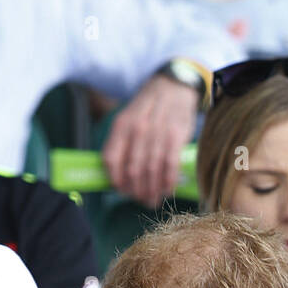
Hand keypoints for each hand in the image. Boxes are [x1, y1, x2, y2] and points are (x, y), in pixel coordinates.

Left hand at [102, 74, 197, 205]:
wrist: (174, 87)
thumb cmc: (148, 108)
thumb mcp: (128, 118)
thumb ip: (120, 143)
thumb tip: (115, 177)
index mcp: (121, 125)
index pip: (111, 159)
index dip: (115, 180)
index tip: (121, 191)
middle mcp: (137, 128)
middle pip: (132, 170)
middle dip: (135, 191)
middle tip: (140, 200)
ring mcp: (157, 132)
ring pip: (151, 170)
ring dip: (152, 191)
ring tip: (152, 201)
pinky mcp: (176, 135)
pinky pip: (170, 165)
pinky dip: (168, 182)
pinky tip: (167, 190)